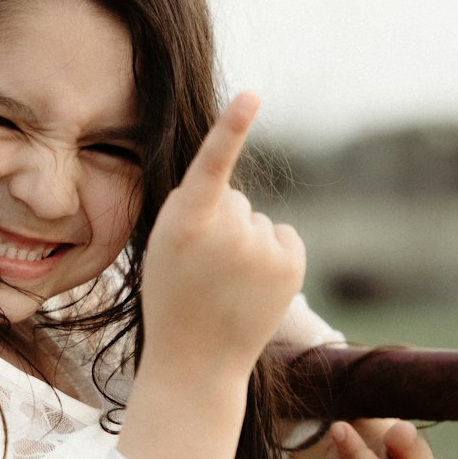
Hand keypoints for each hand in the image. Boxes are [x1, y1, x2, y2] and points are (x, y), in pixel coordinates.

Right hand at [140, 92, 306, 377]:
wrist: (197, 362)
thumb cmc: (173, 295)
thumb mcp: (166, 245)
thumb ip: (195, 208)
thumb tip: (239, 191)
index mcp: (186, 224)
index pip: (212, 165)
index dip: (231, 128)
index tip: (251, 96)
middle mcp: (228, 233)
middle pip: (235, 198)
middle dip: (222, 222)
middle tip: (202, 268)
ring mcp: (264, 251)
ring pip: (257, 220)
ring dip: (246, 242)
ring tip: (225, 285)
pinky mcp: (292, 265)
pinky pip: (281, 235)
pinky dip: (271, 254)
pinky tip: (253, 285)